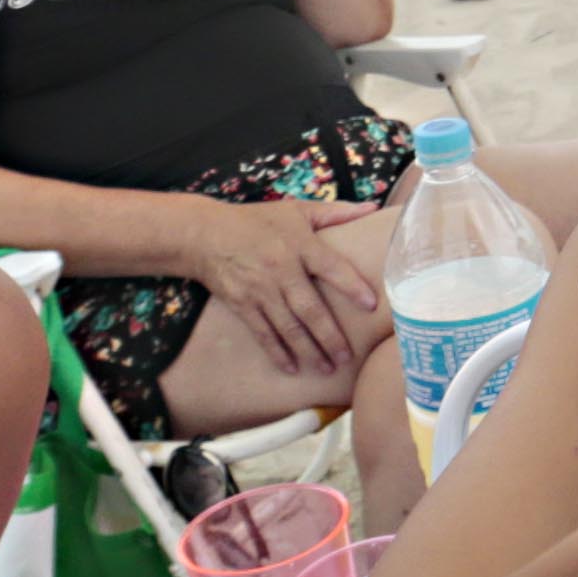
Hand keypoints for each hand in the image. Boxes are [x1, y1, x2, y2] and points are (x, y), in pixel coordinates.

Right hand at [196, 195, 384, 369]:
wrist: (204, 234)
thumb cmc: (256, 221)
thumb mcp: (296, 210)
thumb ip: (336, 212)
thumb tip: (372, 208)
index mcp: (299, 245)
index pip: (331, 267)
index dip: (352, 286)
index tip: (372, 305)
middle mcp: (281, 269)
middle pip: (310, 308)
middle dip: (330, 336)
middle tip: (348, 356)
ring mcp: (260, 290)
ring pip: (288, 326)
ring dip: (309, 350)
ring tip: (327, 368)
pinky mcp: (242, 305)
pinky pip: (263, 333)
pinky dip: (278, 352)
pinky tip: (292, 368)